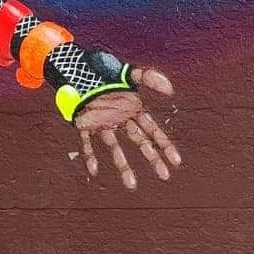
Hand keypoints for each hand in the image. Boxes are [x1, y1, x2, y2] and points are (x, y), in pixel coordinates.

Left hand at [73, 66, 181, 190]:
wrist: (78, 67)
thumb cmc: (104, 70)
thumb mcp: (130, 73)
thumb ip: (151, 78)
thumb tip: (171, 90)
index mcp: (132, 109)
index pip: (153, 131)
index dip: (165, 145)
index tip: (176, 161)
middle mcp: (120, 120)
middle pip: (140, 143)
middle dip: (153, 159)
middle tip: (165, 176)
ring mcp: (103, 124)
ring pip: (115, 148)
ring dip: (123, 166)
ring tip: (132, 185)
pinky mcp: (85, 124)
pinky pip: (88, 143)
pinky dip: (90, 156)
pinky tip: (94, 170)